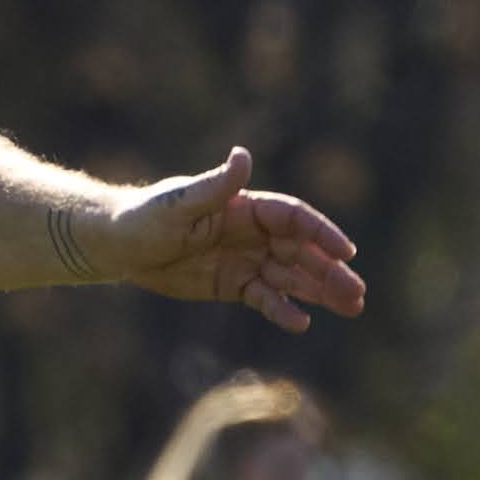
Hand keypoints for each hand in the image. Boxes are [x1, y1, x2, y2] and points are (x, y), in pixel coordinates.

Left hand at [86, 150, 367, 332]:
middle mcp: (254, 233)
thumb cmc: (147, 216)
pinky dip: (284, 310)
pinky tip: (302, 323)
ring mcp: (247, 260)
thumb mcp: (180, 203)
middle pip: (303, 252)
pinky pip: (266, 299)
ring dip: (321, 291)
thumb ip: (216, 186)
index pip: (295, 219)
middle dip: (331, 271)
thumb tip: (243, 156)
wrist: (120, 246)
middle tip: (358, 293)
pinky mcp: (234, 285)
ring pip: (292, 277)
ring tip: (351, 307)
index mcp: (247, 207)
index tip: (346, 251)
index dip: (322, 233)